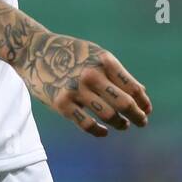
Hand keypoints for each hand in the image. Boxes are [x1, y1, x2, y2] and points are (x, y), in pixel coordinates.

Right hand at [13, 31, 151, 136]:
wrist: (35, 50)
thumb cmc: (70, 52)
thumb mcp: (96, 54)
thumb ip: (116, 73)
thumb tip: (141, 92)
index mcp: (104, 61)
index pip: (132, 87)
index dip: (143, 101)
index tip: (147, 109)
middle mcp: (92, 75)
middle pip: (124, 103)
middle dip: (137, 116)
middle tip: (142, 122)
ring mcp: (76, 90)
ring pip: (108, 116)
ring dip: (120, 124)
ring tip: (123, 125)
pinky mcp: (61, 103)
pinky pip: (86, 124)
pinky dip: (99, 131)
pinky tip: (104, 131)